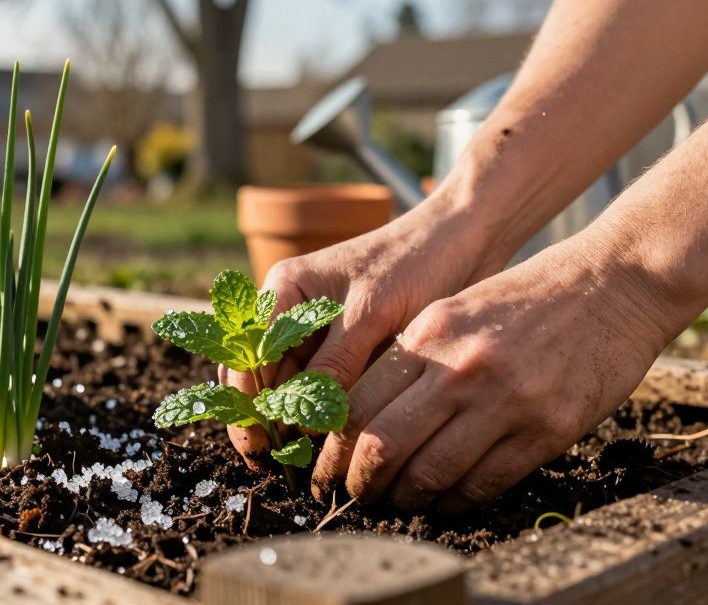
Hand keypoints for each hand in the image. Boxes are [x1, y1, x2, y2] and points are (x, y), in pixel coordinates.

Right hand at [222, 193, 513, 462]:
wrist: (460, 241)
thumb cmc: (413, 262)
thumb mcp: (372, 311)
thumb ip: (335, 362)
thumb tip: (304, 420)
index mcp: (283, 290)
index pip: (248, 356)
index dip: (247, 403)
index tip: (260, 447)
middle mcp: (289, 312)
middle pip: (258, 377)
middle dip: (263, 420)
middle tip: (277, 466)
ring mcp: (314, 332)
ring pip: (286, 388)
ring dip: (290, 423)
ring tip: (301, 463)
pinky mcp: (342, 349)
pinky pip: (318, 388)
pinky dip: (318, 415)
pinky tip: (327, 443)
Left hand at [311, 233, 685, 510]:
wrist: (612, 286)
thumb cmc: (528, 298)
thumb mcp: (456, 309)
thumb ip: (413, 355)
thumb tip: (364, 414)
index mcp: (430, 333)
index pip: (358, 403)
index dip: (334, 446)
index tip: (329, 464)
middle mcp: (461, 368)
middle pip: (382, 445)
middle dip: (359, 482)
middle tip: (354, 496)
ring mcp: (506, 402)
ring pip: (430, 474)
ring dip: (404, 500)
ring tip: (397, 503)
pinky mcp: (546, 431)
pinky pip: (484, 484)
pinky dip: (455, 503)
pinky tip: (445, 502)